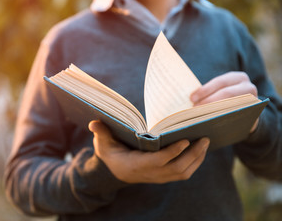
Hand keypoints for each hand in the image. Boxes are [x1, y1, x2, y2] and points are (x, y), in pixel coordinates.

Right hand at [89, 120, 209, 183]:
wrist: (117, 171)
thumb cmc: (111, 154)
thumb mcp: (103, 144)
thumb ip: (100, 133)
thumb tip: (93, 122)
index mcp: (135, 166)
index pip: (157, 162)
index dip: (172, 153)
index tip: (185, 140)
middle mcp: (150, 174)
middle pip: (177, 169)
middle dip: (193, 155)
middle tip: (204, 138)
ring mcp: (159, 177)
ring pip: (183, 172)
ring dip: (197, 158)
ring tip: (205, 141)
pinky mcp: (165, 176)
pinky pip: (184, 172)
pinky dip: (195, 162)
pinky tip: (200, 150)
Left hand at [190, 71, 258, 131]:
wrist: (246, 111)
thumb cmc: (226, 99)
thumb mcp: (220, 91)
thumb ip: (210, 92)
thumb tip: (190, 99)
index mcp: (237, 78)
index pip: (219, 82)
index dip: (205, 90)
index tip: (191, 98)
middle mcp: (248, 87)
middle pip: (226, 93)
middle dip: (209, 101)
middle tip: (194, 110)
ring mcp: (252, 101)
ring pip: (232, 105)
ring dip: (215, 111)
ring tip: (200, 117)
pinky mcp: (252, 114)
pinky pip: (236, 116)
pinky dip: (222, 119)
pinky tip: (210, 123)